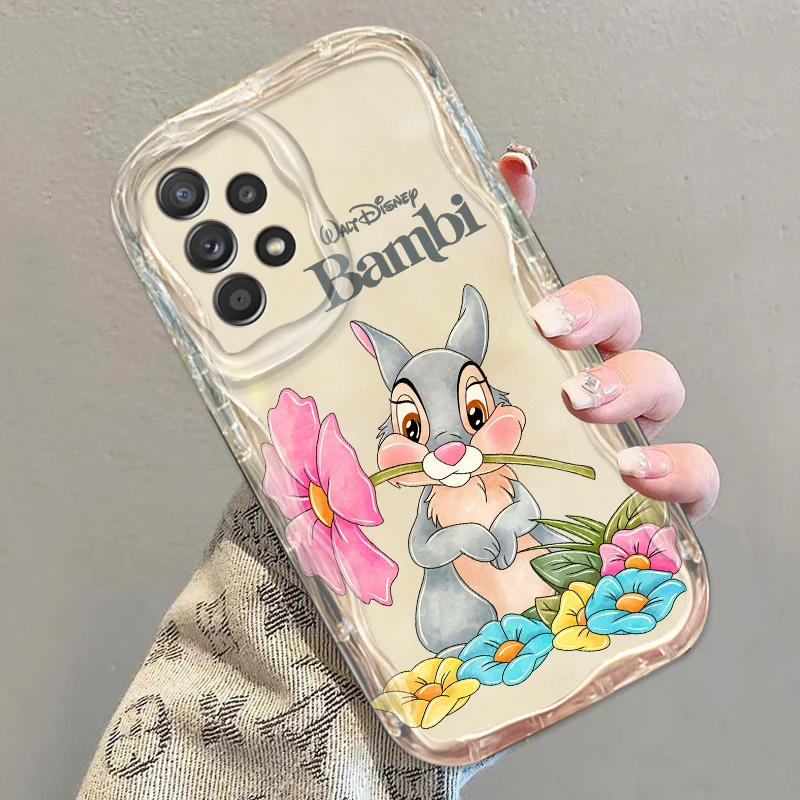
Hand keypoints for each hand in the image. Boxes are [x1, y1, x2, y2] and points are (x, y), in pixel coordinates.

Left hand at [498, 147, 719, 521]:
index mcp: (565, 357)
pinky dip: (680, 475)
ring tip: (584, 407)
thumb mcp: (469, 349)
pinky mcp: (654, 494)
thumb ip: (492, 259)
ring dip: (632, 395)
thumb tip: (513, 166)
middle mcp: (603, 388)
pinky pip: (694, 482)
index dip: (583, 298)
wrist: (483, 518)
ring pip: (666, 398)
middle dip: (603, 333)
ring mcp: (631, 436)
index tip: (542, 306)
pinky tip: (639, 477)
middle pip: (633, 341)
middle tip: (558, 347)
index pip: (593, 307)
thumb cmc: (480, 437)